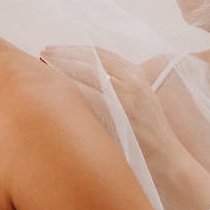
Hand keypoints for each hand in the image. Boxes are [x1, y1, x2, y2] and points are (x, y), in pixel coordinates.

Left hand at [41, 46, 180, 169]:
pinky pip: (87, 97)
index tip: (53, 49)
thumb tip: (82, 77)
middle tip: (42, 54)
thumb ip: (117, 85)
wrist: (168, 160)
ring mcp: (126, 96)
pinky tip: (52, 93)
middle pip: (90, 58)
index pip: (100, 52)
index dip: (73, 48)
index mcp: (136, 73)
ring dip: (61, 69)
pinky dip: (69, 92)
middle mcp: (132, 79)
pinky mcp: (120, 114)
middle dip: (63, 54)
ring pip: (86, 74)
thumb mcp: (138, 100)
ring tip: (41, 69)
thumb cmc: (148, 135)